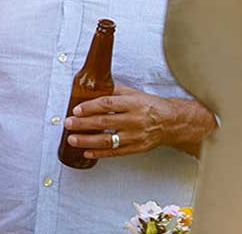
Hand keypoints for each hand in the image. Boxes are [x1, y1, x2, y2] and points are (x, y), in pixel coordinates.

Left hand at [64, 85, 216, 158]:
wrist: (173, 122)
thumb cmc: (152, 106)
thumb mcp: (135, 94)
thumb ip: (114, 92)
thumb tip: (93, 88)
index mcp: (133, 104)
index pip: (107, 104)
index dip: (90, 107)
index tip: (76, 109)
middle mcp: (134, 120)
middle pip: (104, 122)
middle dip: (83, 124)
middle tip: (68, 123)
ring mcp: (135, 136)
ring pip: (108, 140)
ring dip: (87, 141)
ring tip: (72, 139)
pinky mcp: (136, 148)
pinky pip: (115, 152)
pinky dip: (99, 153)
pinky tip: (87, 152)